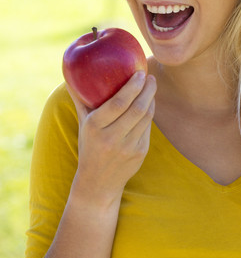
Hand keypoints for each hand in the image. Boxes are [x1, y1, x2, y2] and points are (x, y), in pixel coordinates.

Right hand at [67, 71, 156, 208]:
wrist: (98, 184)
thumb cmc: (89, 146)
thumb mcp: (82, 125)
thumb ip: (81, 100)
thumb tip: (72, 76)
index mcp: (95, 127)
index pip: (118, 103)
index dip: (132, 87)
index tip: (139, 73)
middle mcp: (112, 138)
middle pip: (136, 108)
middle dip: (147, 89)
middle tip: (150, 76)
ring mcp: (128, 147)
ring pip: (146, 117)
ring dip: (151, 99)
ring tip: (151, 86)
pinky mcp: (140, 153)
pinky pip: (148, 127)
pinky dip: (150, 112)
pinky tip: (149, 103)